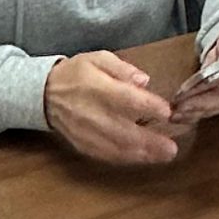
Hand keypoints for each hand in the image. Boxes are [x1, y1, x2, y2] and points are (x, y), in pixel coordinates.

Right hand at [42, 51, 179, 164]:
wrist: (45, 94)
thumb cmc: (77, 73)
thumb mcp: (98, 58)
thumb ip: (122, 68)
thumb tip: (144, 80)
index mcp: (97, 88)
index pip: (126, 99)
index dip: (148, 107)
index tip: (167, 112)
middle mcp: (92, 113)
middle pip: (124, 130)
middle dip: (150, 141)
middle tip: (172, 147)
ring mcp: (87, 133)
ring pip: (117, 148)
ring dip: (142, 154)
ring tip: (164, 155)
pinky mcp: (83, 146)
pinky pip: (106, 156)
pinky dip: (126, 159)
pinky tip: (143, 158)